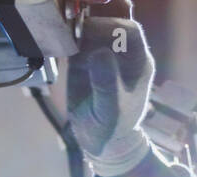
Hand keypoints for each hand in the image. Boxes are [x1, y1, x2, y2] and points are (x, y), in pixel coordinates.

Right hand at [66, 18, 154, 176]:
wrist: (100, 139)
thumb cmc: (113, 127)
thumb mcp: (111, 110)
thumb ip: (107, 84)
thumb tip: (99, 53)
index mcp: (137, 61)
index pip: (130, 30)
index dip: (111, 26)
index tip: (92, 34)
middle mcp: (121, 51)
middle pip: (112, 18)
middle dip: (96, 16)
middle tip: (76, 22)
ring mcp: (102, 51)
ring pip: (93, 22)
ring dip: (78, 20)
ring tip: (66, 29)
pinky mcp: (82, 56)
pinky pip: (76, 35)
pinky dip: (67, 31)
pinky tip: (59, 36)